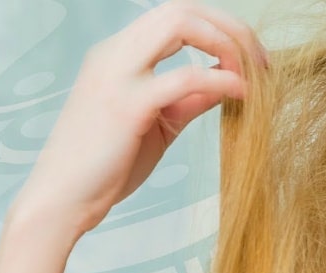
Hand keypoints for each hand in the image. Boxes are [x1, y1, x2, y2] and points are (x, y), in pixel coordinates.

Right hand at [10, 0, 265, 236]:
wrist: (63, 201)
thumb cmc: (107, 166)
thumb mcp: (159, 124)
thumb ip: (190, 100)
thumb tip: (228, 84)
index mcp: (118, 55)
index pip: (175, 16)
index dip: (219, 28)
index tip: (251, 59)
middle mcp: (114, 54)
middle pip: (181, 9)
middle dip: (230, 28)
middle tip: (262, 62)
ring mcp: (117, 75)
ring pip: (179, 23)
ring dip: (227, 43)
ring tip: (253, 74)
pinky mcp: (127, 105)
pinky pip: (186, 77)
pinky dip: (222, 80)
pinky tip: (242, 95)